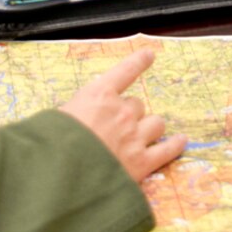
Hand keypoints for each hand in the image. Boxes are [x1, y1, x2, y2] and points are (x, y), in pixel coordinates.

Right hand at [57, 49, 185, 182]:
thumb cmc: (51, 145)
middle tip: (116, 126)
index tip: (149, 54)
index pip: (125, 72)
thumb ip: (72, 113)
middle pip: (137, 104)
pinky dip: (175, 145)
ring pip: (156, 123)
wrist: (60, 176)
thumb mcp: (55, 118)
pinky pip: (167, 149)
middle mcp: (122, 112)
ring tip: (142, 135)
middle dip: (129, 113)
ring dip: (149, 127)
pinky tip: (180, 141)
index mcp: (99, 96)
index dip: (138, 62)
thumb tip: (73, 118)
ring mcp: (135, 136)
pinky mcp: (142, 162)